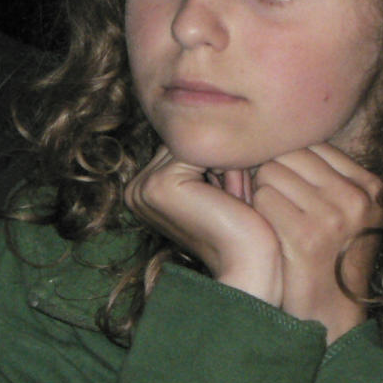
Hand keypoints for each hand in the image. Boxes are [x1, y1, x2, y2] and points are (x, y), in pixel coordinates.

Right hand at [124, 146, 282, 304]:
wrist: (246, 268)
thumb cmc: (241, 227)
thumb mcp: (215, 184)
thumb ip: (203, 155)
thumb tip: (215, 115)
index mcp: (143, 189)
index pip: (183, 147)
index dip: (216, 158)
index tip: (236, 193)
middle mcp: (136, 188)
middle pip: (186, 142)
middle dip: (220, 159)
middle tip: (240, 198)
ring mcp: (143, 186)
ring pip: (195, 143)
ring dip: (226, 164)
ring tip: (239, 199)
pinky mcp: (160, 185)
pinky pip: (200, 151)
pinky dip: (227, 168)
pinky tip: (236, 198)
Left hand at [251, 144, 382, 341]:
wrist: (330, 316)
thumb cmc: (329, 256)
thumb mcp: (347, 211)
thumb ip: (327, 173)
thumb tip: (284, 131)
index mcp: (370, 187)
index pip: (313, 143)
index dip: (288, 157)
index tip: (283, 178)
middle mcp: (357, 199)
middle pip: (290, 153)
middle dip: (271, 171)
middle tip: (271, 198)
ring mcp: (334, 218)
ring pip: (271, 172)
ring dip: (261, 191)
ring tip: (272, 216)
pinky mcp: (306, 237)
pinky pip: (263, 197)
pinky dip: (257, 210)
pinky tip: (267, 229)